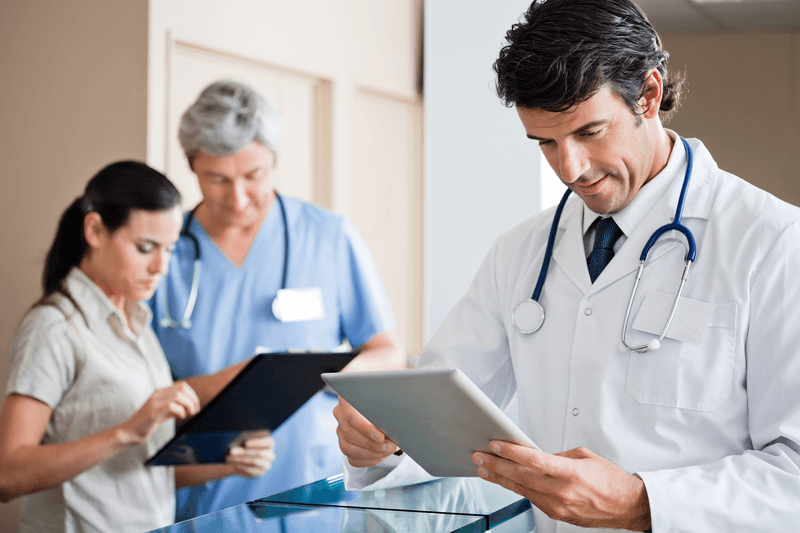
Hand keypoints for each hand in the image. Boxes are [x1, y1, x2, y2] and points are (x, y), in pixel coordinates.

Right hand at [119, 381, 199, 444]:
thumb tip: (191, 405)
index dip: (192, 394)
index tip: (195, 406)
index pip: (181, 385)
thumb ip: (175, 407)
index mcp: (160, 392)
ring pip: (178, 395)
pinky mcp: (153, 411)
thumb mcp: (164, 413)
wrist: (129, 433)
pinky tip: (180, 417)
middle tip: (195, 411)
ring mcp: (154, 401)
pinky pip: (171, 406)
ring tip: (189, 414)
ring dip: (188, 405)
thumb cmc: (147, 424)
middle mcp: (157, 394)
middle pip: (182, 388)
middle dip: (193, 399)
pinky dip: (180, 411)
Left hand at [226, 432, 275, 477]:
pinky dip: (241, 466)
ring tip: (229, 458)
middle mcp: (270, 454)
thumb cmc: (240, 445)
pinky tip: (233, 464)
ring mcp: (267, 464)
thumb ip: (238, 444)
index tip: (246, 444)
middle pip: (261, 453)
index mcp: (269, 442)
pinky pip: (252, 470)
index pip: (269, 442)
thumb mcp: (240, 440)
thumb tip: (232, 451)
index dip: (258, 442)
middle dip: (245, 452)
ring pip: (256, 462)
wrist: (236, 458)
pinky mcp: (260, 472)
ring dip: (241, 459)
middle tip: (231, 451)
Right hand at [333, 396, 397, 466]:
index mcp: (347, 398)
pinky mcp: (344, 443)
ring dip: (370, 453)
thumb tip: (393, 425)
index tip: (381, 436)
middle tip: (389, 446)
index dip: (365, 428)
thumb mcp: (387, 402)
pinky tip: (380, 456)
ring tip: (387, 451)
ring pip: (347, 447)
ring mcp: (340, 429)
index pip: (350, 415)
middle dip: (372, 444)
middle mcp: (340, 413)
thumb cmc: (386, 404)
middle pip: (349, 433)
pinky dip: (368, 460)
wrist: (385, 410)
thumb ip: (386, 410)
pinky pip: (351, 457)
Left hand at [472, 443, 650, 530]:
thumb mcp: (584, 456)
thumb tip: (536, 455)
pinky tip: (505, 481)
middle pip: (521, 476)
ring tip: (484, 469)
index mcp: (570, 473)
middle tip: (480, 456)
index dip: (512, 452)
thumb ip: (558, 455)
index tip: (496, 444)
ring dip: (500, 479)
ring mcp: (558, 506)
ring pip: (522, 490)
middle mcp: (562, 492)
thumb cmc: (609, 480)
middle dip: (497, 465)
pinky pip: (531, 498)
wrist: (626, 506)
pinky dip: (516, 488)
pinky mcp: (557, 514)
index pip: (534, 460)